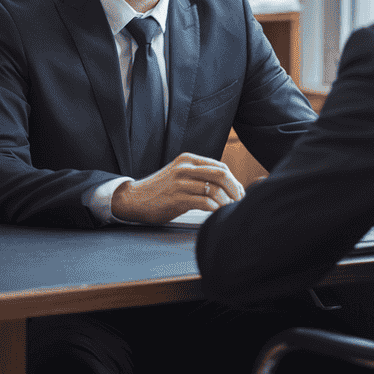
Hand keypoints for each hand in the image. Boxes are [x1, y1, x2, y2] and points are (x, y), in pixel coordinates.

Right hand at [111, 153, 245, 223]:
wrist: (134, 198)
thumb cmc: (161, 190)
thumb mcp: (180, 174)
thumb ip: (199, 175)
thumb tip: (227, 185)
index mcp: (188, 159)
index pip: (220, 166)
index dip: (234, 180)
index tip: (239, 193)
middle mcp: (185, 167)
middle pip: (221, 174)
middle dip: (235, 189)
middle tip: (239, 202)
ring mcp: (180, 183)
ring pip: (214, 189)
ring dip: (226, 202)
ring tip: (229, 210)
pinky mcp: (176, 199)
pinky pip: (204, 203)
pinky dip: (214, 209)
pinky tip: (216, 214)